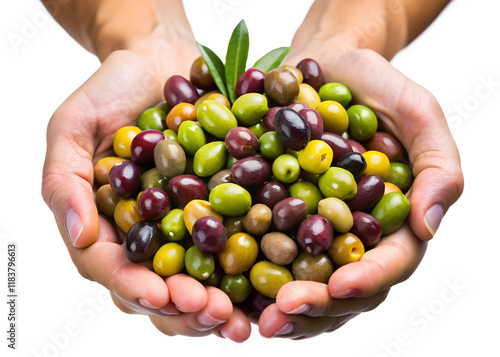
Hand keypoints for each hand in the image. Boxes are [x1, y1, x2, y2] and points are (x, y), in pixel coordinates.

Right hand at [41, 44, 250, 341]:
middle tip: (216, 315)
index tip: (165, 296)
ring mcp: (185, 227)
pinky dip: (250, 272)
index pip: (115, 270)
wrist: (161, 59)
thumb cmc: (111, 89)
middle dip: (186, 309)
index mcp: (107, 225)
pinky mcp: (221, 211)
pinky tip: (270, 286)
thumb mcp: (73, 125)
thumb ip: (65, 180)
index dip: (138, 288)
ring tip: (243, 318)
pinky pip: (234, 247)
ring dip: (220, 305)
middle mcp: (147, 236)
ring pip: (199, 280)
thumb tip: (78, 234)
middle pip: (160, 288)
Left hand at [258, 48, 462, 337]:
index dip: (367, 279)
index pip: (390, 262)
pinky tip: (229, 290)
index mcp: (391, 220)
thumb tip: (428, 226)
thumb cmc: (372, 85)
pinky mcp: (274, 217)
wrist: (320, 66)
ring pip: (303, 283)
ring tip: (254, 319)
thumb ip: (436, 164)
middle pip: (342, 286)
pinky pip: (263, 254)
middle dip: (315, 305)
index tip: (340, 286)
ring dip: (280, 306)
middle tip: (282, 314)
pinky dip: (248, 276)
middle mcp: (352, 236)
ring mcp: (312, 231)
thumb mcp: (416, 111)